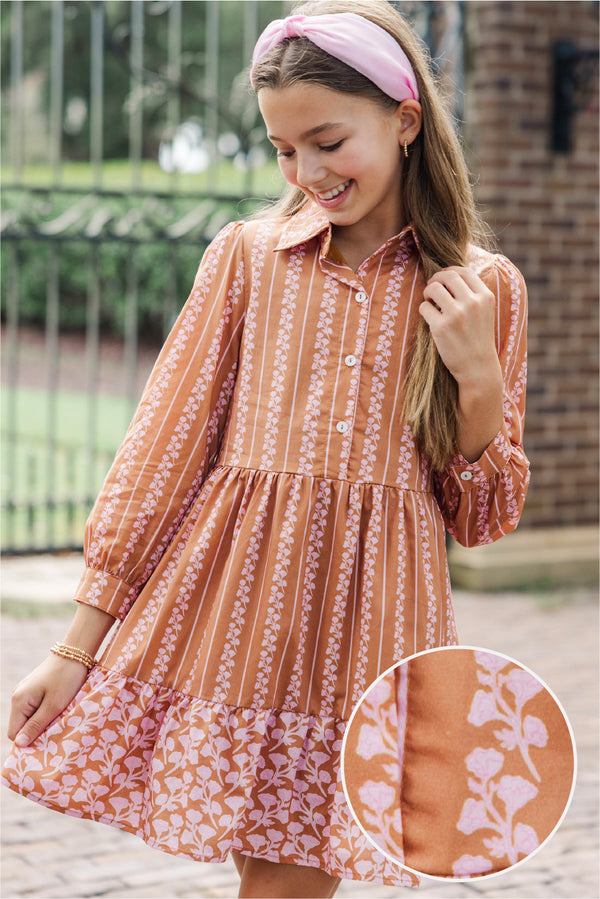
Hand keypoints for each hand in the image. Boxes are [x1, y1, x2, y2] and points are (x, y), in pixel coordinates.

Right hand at [8, 654, 89, 747]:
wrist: (76, 652)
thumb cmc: (66, 678)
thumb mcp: (54, 705)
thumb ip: (36, 725)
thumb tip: (20, 744)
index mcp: (19, 701)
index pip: (14, 734)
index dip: (29, 740)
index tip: (47, 739)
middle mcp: (18, 696)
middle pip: (21, 726)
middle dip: (37, 731)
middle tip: (57, 727)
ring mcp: (26, 691)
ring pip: (30, 717)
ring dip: (43, 721)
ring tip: (60, 716)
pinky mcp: (35, 689)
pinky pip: (36, 708)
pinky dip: (46, 711)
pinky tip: (59, 707)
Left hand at [419, 266, 498, 385]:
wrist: (477, 367)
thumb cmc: (478, 338)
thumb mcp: (484, 312)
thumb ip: (472, 294)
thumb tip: (448, 276)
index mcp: (485, 297)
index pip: (464, 271)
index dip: (450, 272)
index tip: (443, 279)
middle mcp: (472, 303)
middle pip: (447, 276)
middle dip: (436, 279)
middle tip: (432, 289)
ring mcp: (456, 314)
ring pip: (433, 288)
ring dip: (428, 292)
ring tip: (430, 302)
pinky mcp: (440, 327)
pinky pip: (424, 307)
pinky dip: (424, 309)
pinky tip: (430, 318)